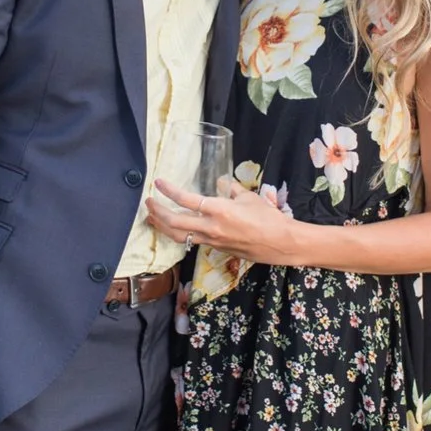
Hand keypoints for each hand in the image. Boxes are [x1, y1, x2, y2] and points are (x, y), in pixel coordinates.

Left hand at [145, 178, 303, 265]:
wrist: (281, 243)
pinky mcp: (215, 249)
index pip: (187, 200)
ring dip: (161, 226)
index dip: (169, 191)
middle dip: (157, 211)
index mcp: (219, 210)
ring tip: (152, 217)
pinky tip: (172, 229)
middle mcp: (211, 227)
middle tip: (148, 202)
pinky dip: (177, 234)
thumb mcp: (249, 197)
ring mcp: (211, 240)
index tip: (158, 183)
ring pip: (178, 236)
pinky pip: (190, 241)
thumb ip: (230, 188)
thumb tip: (220, 181)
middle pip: (174, 221)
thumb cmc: (268, 218)